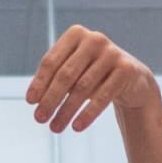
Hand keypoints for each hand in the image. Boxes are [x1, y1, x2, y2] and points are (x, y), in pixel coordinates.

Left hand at [26, 26, 158, 132]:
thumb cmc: (93, 73)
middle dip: (50, 99)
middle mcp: (94, 39)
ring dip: (66, 111)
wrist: (131, 77)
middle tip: (39, 119)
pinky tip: (76, 127)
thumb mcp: (73, 72)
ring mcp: (112, 53)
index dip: (39, 82)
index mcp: (76, 34)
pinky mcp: (126, 69)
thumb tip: (35, 100)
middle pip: (65, 75)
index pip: (51, 61)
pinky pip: (102, 96)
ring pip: (82, 88)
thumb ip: (54, 80)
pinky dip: (87, 114)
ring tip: (55, 128)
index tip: (30, 102)